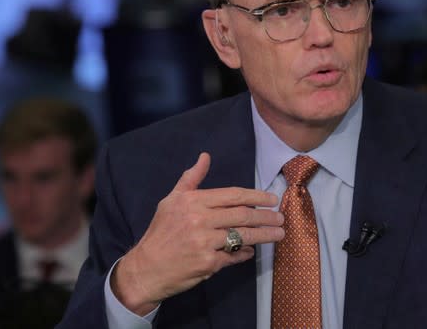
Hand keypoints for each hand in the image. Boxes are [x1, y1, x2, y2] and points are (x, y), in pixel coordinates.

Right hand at [111, 152, 283, 313]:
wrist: (145, 269)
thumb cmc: (161, 233)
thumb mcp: (171, 201)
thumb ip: (191, 179)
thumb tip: (205, 156)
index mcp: (193, 201)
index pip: (233, 195)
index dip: (256, 196)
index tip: (272, 198)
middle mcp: (200, 220)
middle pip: (243, 215)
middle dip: (266, 216)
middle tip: (280, 218)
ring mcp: (205, 242)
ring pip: (243, 236)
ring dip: (265, 235)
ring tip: (279, 234)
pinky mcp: (208, 263)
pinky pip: (234, 256)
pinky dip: (245, 253)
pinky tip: (252, 251)